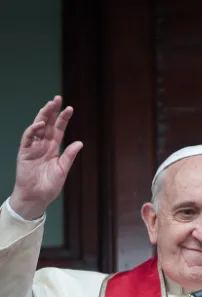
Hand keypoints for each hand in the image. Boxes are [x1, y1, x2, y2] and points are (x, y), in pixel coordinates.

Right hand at [9, 96, 82, 219]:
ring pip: (37, 127)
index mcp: (54, 148)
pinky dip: (33, 130)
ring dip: (43, 115)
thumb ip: (69, 156)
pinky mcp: (24, 152)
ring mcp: (33, 147)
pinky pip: (28, 138)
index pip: (59, 129)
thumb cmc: (50, 185)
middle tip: (57, 98)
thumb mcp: (63, 170)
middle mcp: (44, 145)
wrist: (36, 197)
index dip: (63, 119)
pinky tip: (40, 124)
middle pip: (48, 124)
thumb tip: (80, 142)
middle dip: (52, 111)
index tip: (70, 108)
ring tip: (49, 105)